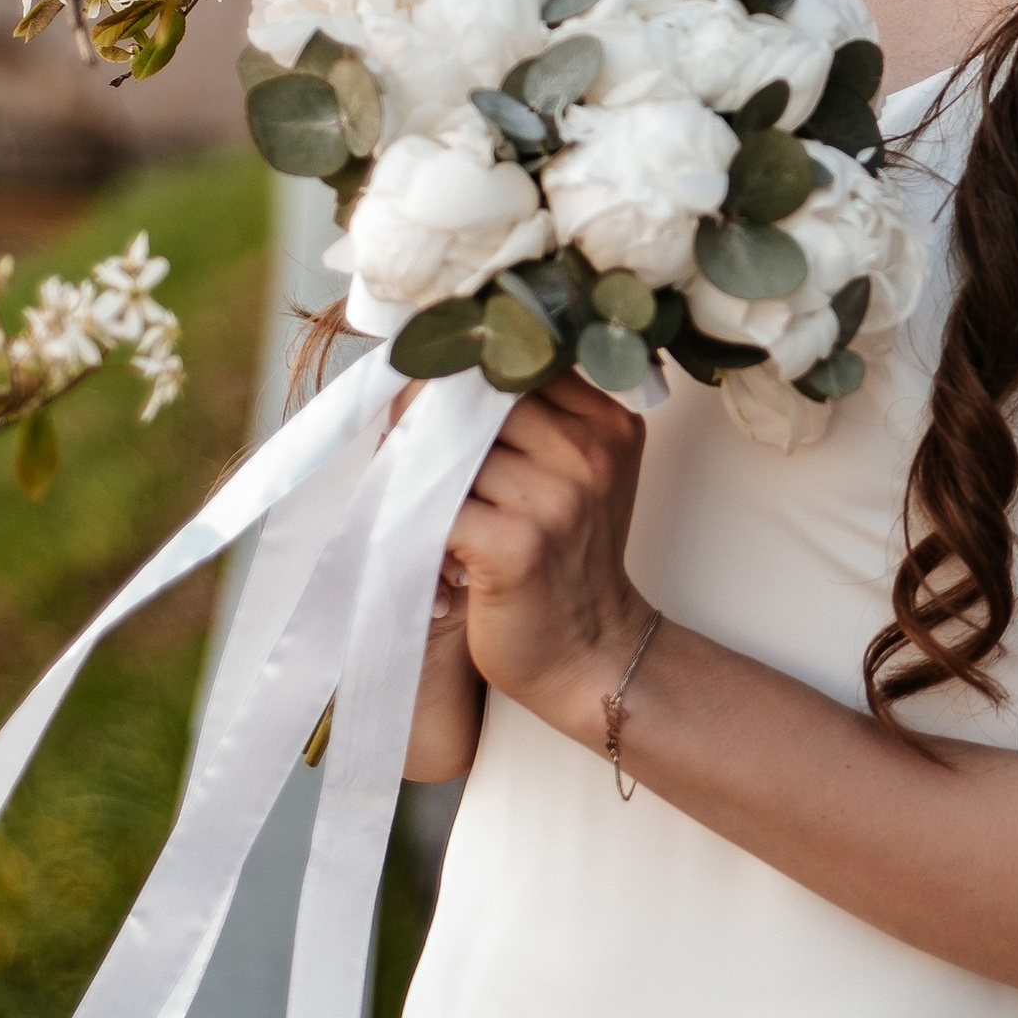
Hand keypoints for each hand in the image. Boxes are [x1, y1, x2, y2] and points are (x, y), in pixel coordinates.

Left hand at [443, 370, 651, 743]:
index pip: (518, 363)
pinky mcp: (515, 544)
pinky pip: (436, 507)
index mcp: (608, 423)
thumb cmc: (569, 564)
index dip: (463, 376)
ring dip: (417, 476)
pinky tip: (435, 546)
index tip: (432, 397)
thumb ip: (531, 424)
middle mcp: (589, 451)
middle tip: (408, 452)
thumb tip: (431, 381)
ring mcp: (555, 498)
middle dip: (429, 420)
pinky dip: (419, 523)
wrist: (591, 653)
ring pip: (448, 452)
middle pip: (477, 400)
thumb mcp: (575, 477)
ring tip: (424, 508)